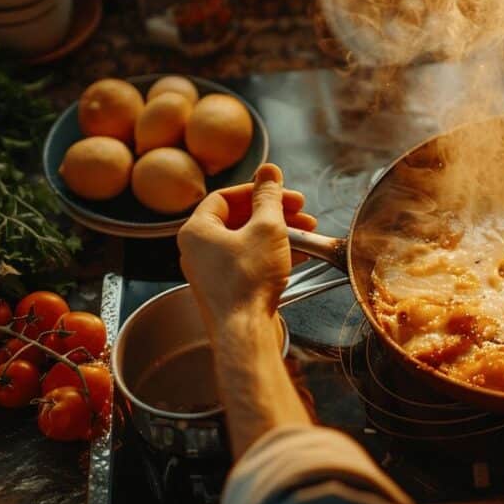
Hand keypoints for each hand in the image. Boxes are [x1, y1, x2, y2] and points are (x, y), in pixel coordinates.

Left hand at [178, 163, 316, 331]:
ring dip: (279, 233)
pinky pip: (250, 261)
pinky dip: (273, 253)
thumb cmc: (248, 282)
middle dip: (274, 212)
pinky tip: (298, 253)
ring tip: (306, 232)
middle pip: (239, 218)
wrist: (246, 331)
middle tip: (299, 210)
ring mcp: (213, 272)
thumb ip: (269, 196)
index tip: (281, 191)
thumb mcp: (267, 227)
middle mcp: (199, 250)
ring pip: (248, 241)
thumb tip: (269, 171)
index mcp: (197, 230)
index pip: (226, 197)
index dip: (257, 190)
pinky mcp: (228, 289)